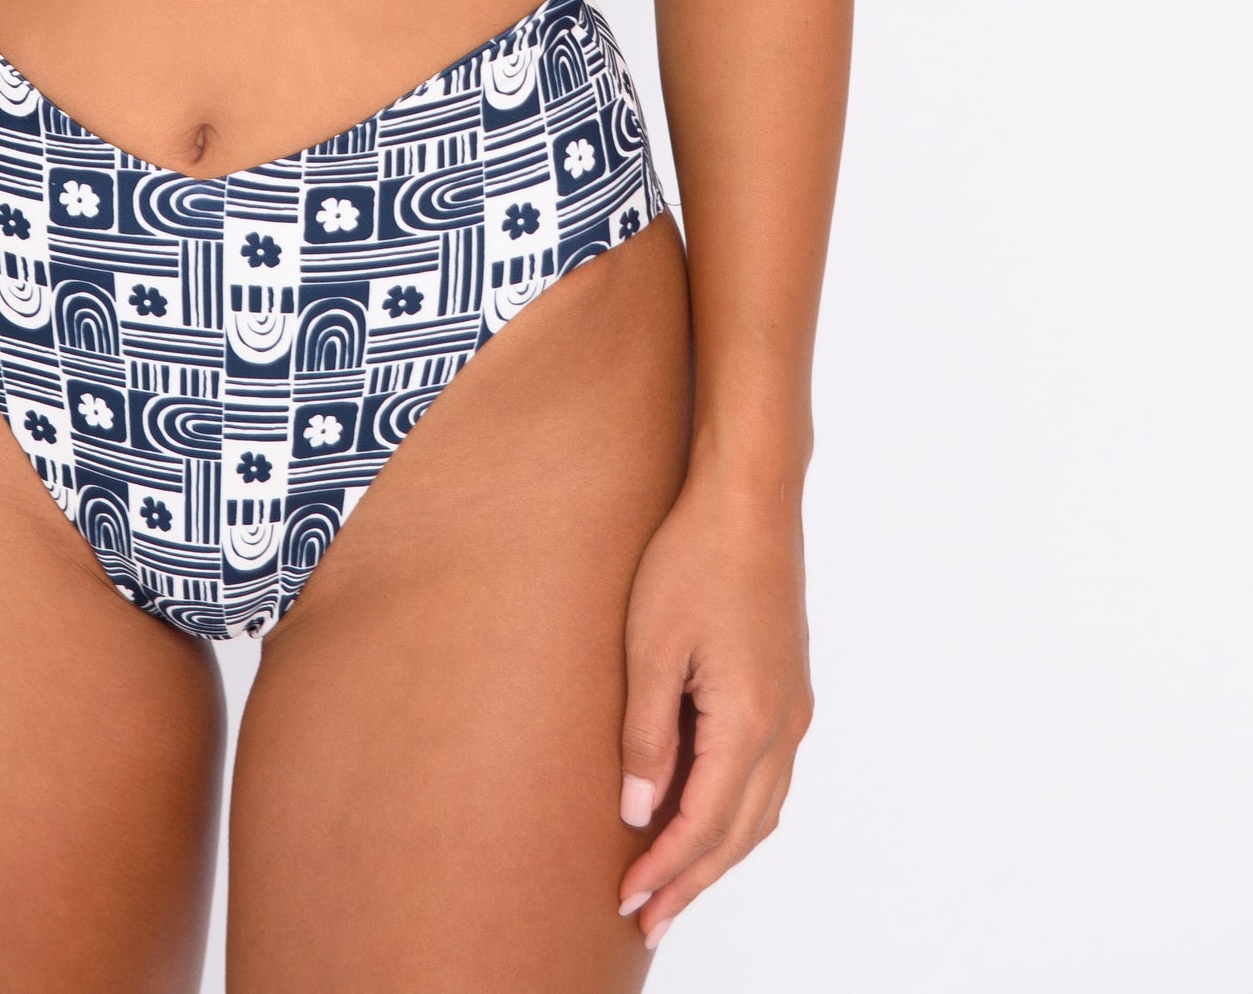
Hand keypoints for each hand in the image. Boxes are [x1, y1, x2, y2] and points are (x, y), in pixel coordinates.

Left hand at [613, 472, 813, 953]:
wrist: (749, 499)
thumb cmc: (693, 558)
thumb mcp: (650, 646)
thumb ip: (646, 736)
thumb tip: (639, 813)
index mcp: (749, 722)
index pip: (703, 826)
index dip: (664, 871)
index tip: (627, 904)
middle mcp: (783, 727)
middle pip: (739, 834)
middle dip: (693, 882)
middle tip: (648, 922)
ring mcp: (793, 709)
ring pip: (761, 811)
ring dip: (718, 854)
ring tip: (674, 885)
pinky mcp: (788, 689)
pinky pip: (769, 778)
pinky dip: (738, 814)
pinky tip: (708, 817)